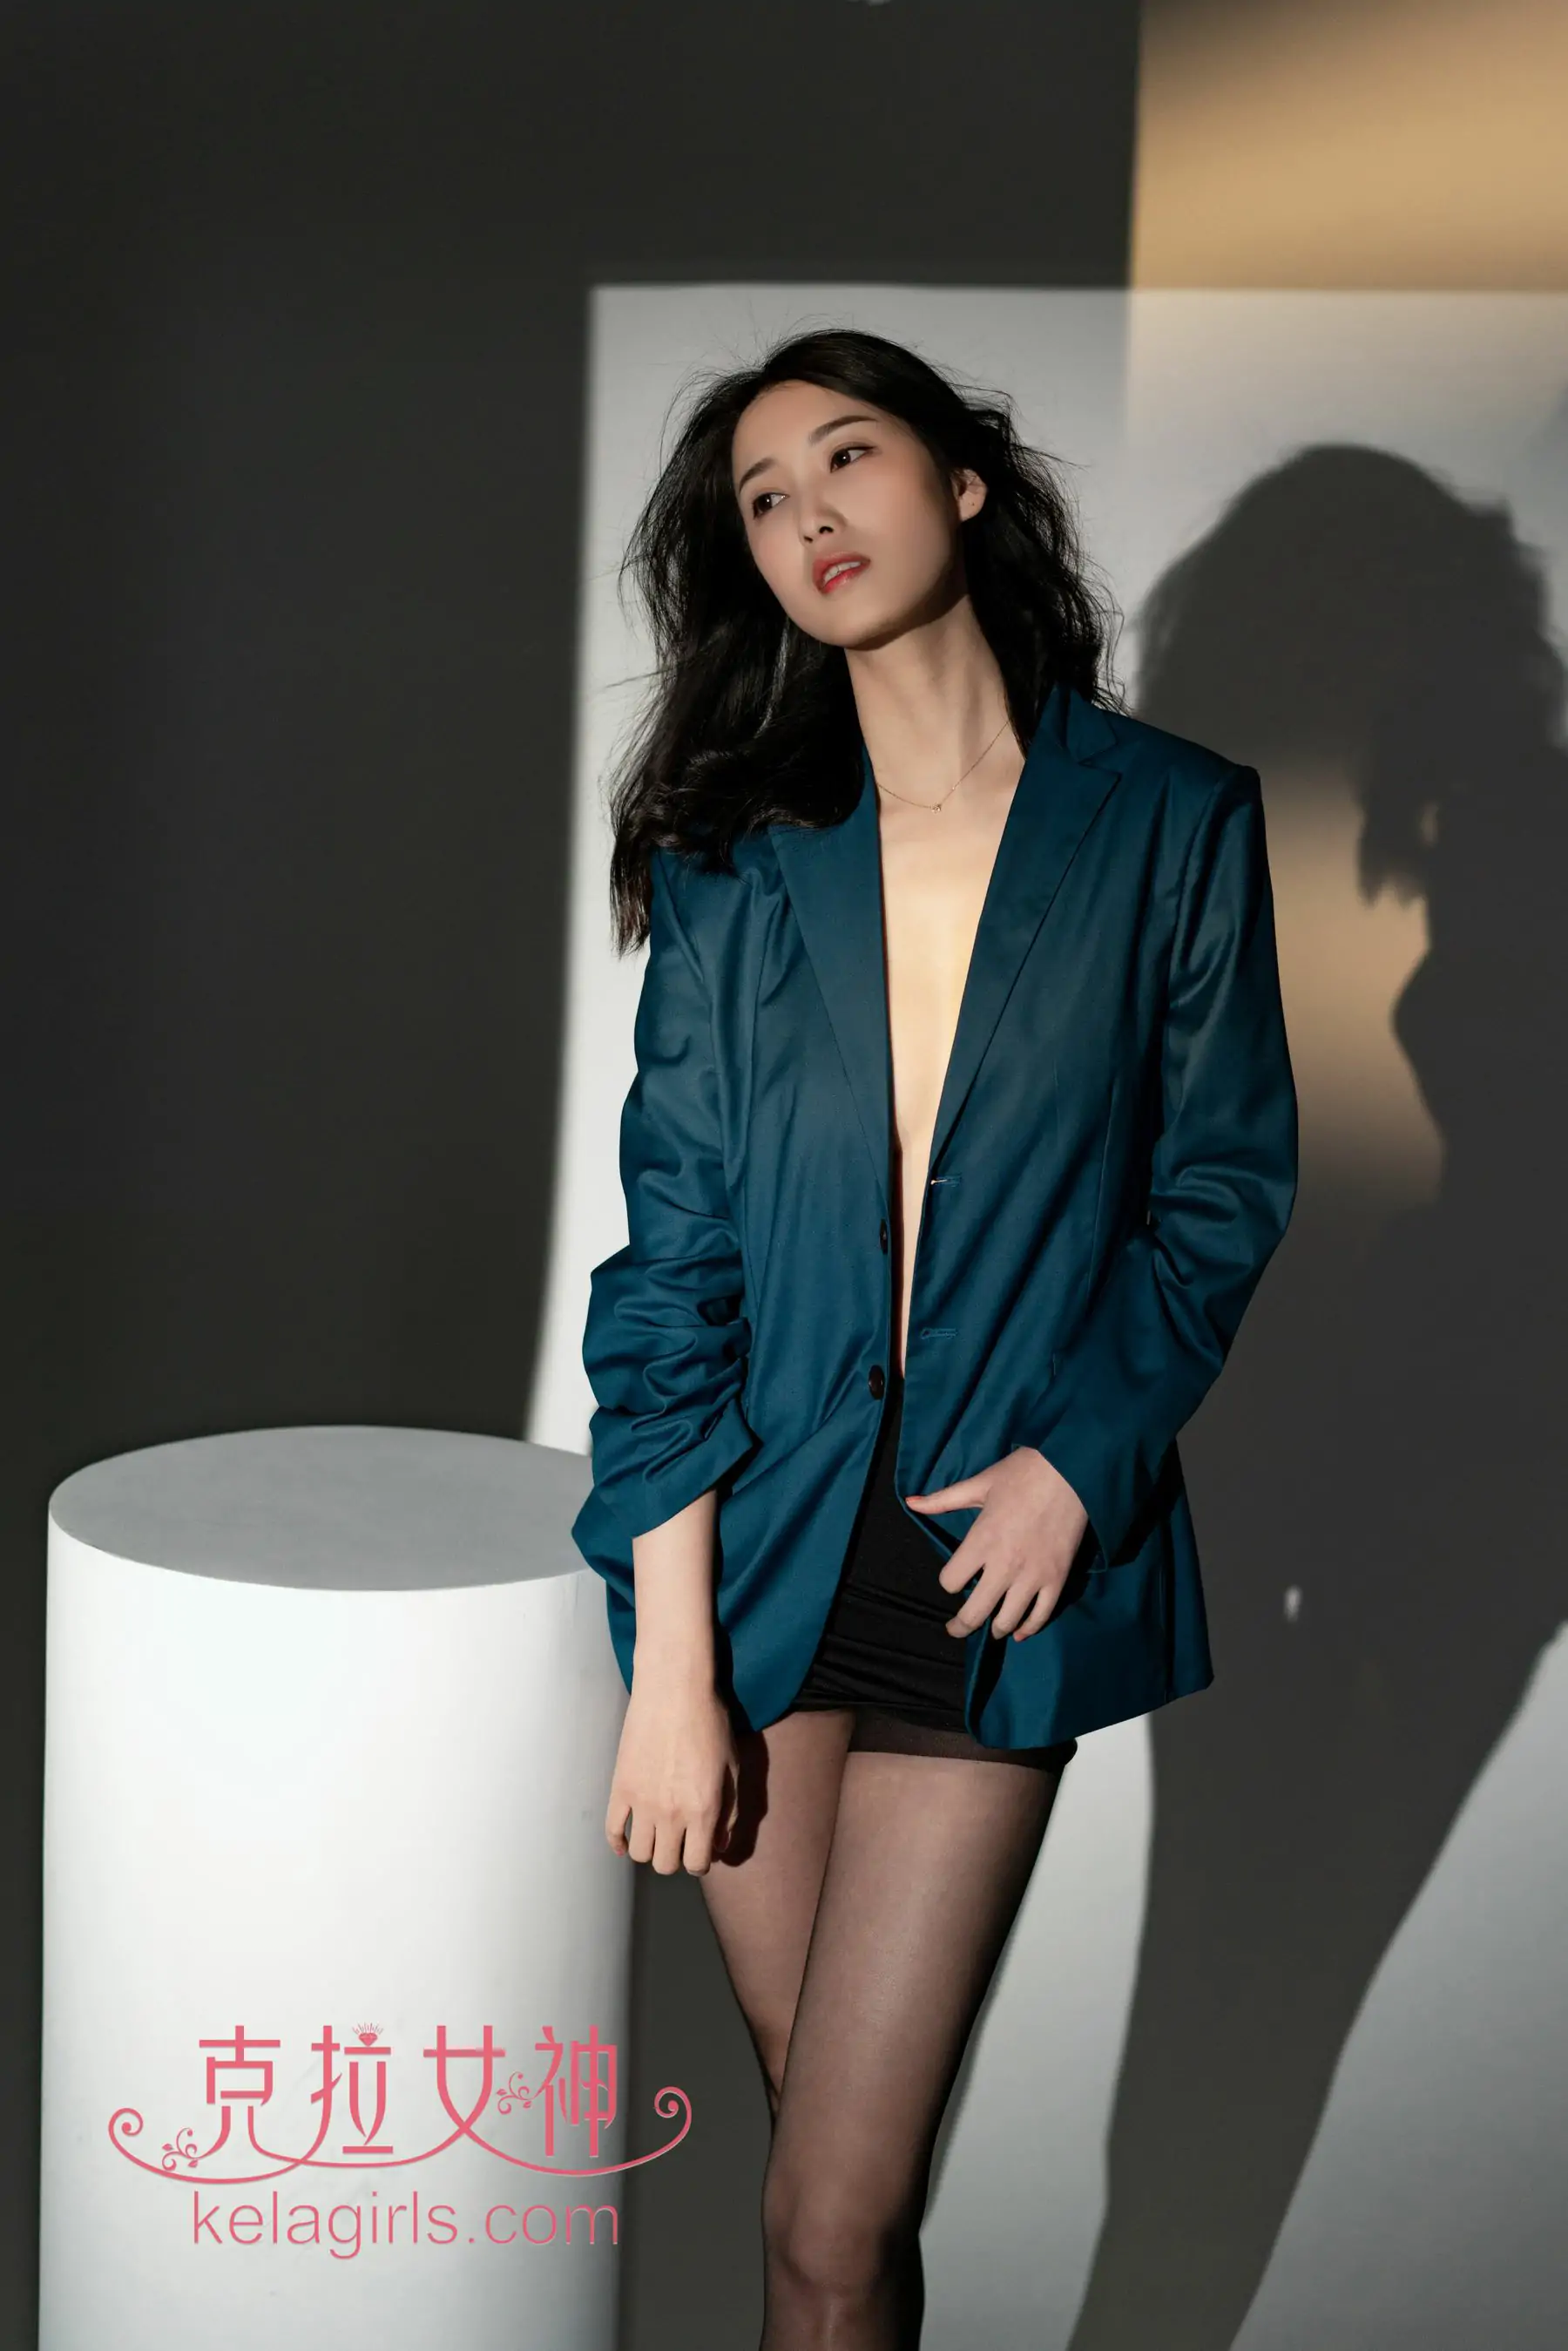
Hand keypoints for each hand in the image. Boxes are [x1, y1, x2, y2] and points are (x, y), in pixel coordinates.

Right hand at [605, 1671, 740, 1875]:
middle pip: (665, 1864)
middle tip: (678, 1840)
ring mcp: (641, 1802)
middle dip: (674, 1858)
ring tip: (656, 1833)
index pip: (696, 1864)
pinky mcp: (620, 1787)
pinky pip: (612, 1830)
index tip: (699, 1850)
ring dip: (649, 1850)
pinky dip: (617, 1842)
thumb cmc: (709, 1722)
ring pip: (639, 1854)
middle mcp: (671, 1813)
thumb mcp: (732, 1767)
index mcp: (703, 1809)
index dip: (699, 1862)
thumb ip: (729, 1811)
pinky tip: (625, 1840)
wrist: (674, 1689)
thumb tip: (719, 1845)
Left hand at [905, 1446, 1090, 1641]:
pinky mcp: (1057, 1579)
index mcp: (981, 1541)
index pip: (951, 1581)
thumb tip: (910, 1503)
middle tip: (955, 1628)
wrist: (1071, 1471)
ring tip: (989, 1628)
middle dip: (961, 1625)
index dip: (949, 1581)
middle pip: (975, 1611)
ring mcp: (1033, 1576)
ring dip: (994, 1629)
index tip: (954, 1577)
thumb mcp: (979, 1484)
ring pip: (1007, 1619)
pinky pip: (1041, 1615)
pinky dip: (1028, 1628)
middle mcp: (1004, 1565)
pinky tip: (1018, 1632)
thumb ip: (943, 1500)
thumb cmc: (1021, 1474)